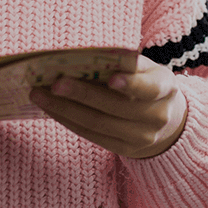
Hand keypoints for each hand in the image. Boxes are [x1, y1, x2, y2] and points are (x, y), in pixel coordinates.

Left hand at [28, 55, 188, 158]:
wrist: (166, 120)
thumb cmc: (147, 83)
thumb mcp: (147, 69)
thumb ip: (126, 64)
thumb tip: (83, 58)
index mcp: (165, 89)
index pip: (149, 88)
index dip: (131, 83)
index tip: (110, 78)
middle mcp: (156, 116)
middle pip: (115, 107)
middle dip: (82, 95)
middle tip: (54, 84)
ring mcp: (141, 138)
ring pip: (98, 124)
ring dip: (65, 109)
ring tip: (40, 95)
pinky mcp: (124, 149)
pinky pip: (92, 135)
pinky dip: (69, 120)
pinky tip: (51, 109)